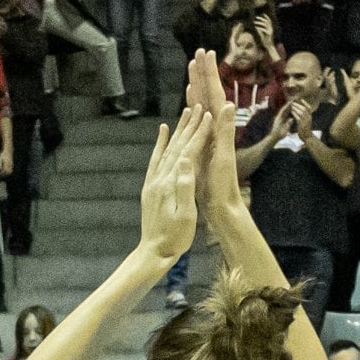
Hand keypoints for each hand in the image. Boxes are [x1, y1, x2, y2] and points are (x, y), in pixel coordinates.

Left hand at [138, 103, 209, 257]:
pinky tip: (163, 131)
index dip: (198, 134)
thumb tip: (186, 161)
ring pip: (167, 149)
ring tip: (186, 112)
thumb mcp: (185, 216)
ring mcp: (153, 182)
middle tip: (199, 106)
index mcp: (170, 185)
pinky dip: (160, 143)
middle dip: (189, 125)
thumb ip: (185, 187)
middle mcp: (159, 179)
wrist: (154, 252)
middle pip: (176, 146)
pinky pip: (155, 159)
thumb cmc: (175, 238)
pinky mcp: (150, 186)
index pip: (187, 153)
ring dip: (177, 130)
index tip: (208, 116)